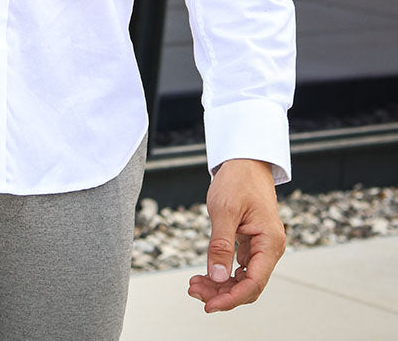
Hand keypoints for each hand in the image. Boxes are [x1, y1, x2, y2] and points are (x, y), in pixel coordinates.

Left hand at [187, 158, 285, 312]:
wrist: (245, 160)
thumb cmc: (238, 179)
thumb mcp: (224, 210)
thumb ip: (220, 244)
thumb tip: (216, 276)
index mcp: (270, 242)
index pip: (253, 283)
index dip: (231, 298)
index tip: (209, 305)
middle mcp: (270, 248)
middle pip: (248, 285)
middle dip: (221, 293)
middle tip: (193, 290)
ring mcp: (261, 247)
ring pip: (242, 278)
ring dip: (220, 285)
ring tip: (194, 284)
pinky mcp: (251, 243)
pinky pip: (239, 267)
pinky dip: (222, 272)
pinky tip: (205, 274)